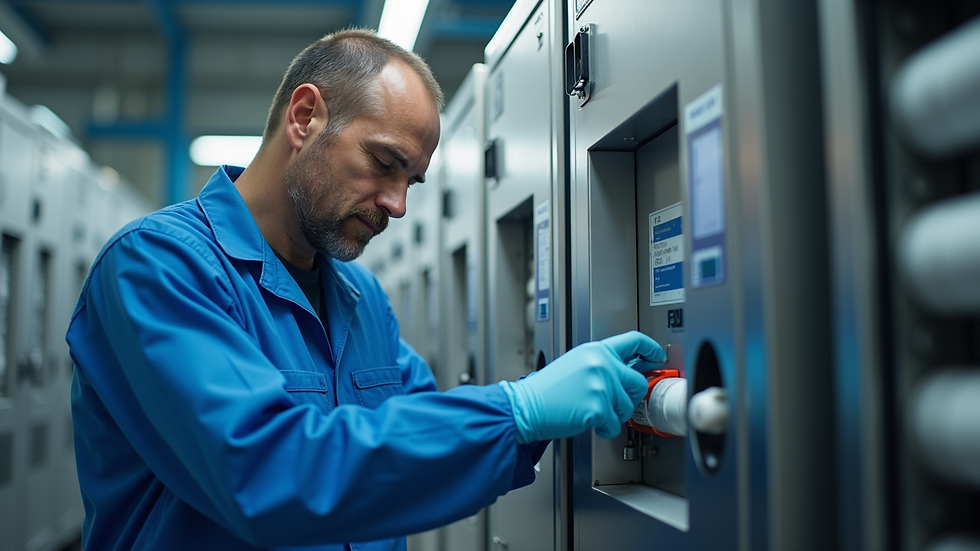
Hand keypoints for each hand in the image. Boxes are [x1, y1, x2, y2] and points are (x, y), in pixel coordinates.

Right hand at [499, 331, 665, 442]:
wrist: (526, 406)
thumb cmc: (547, 390)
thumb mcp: (575, 364)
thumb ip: (601, 364)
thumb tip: (625, 373)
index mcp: (595, 351)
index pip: (633, 341)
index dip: (651, 348)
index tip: (658, 355)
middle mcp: (601, 364)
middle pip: (638, 382)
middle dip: (628, 396)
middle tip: (611, 401)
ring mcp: (601, 386)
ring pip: (628, 407)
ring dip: (613, 415)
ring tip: (590, 410)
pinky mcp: (598, 408)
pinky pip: (614, 425)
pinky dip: (603, 428)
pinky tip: (585, 419)